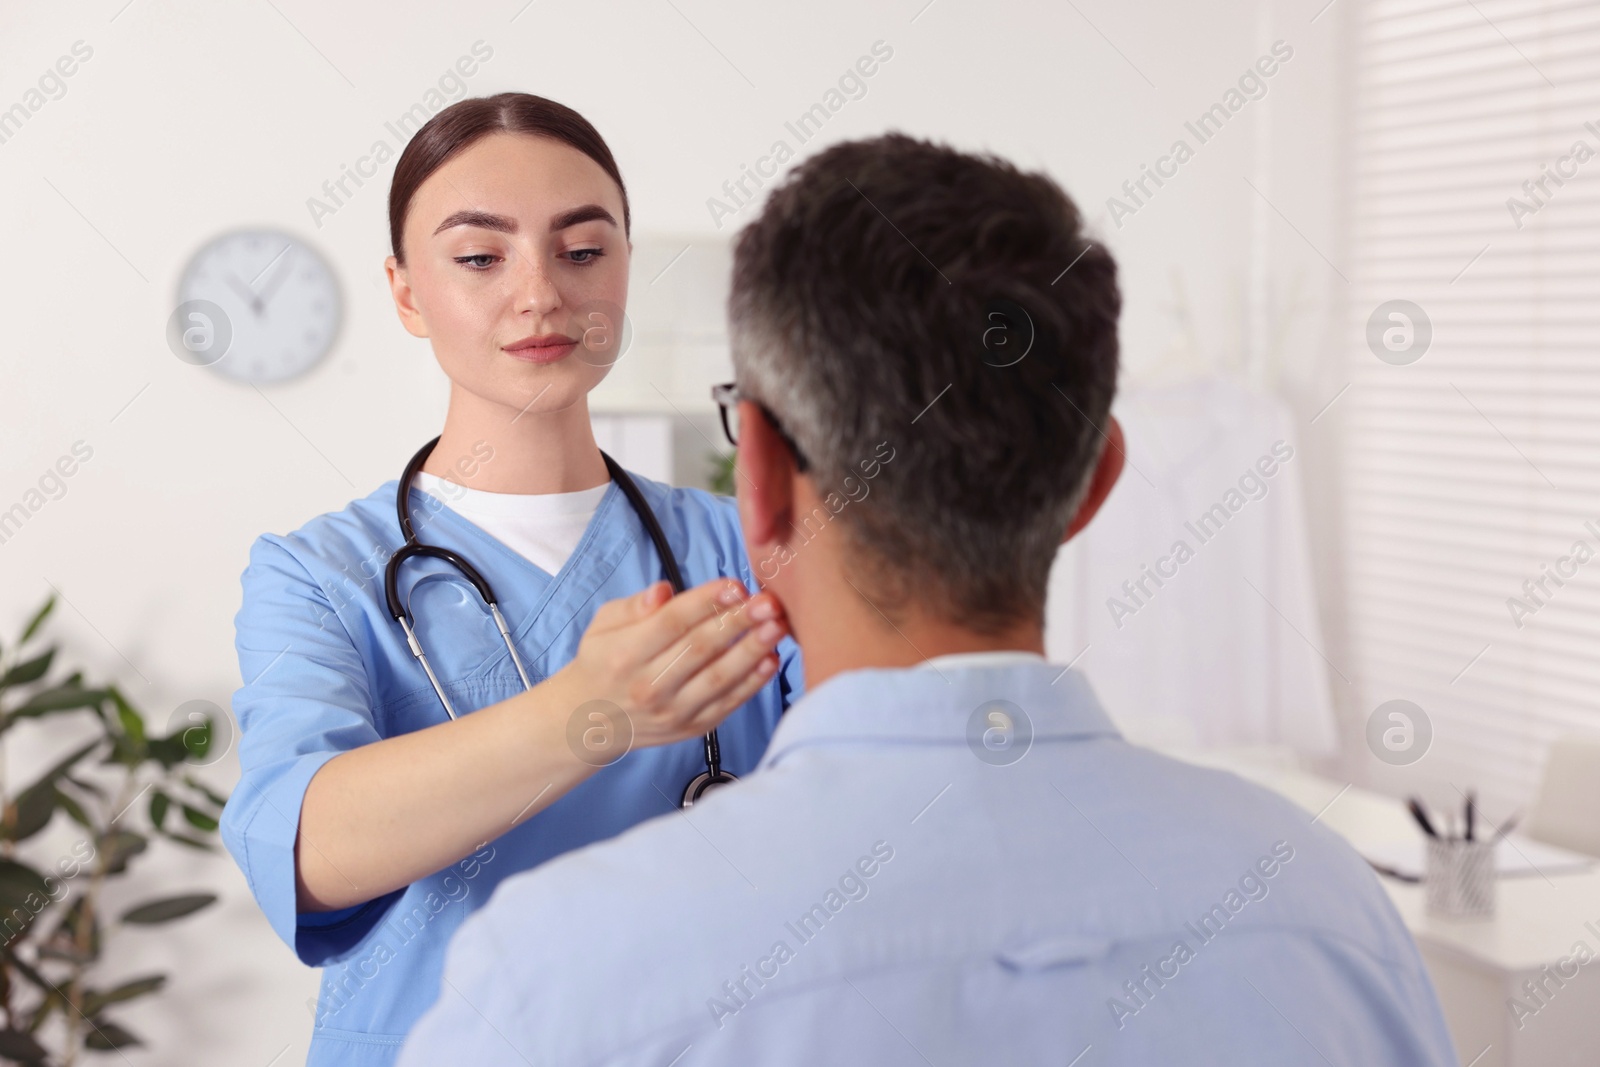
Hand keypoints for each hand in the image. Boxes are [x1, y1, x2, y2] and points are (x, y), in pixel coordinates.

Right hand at [555, 578, 788, 750]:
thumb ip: (633, 606)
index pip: (671, 623)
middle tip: (768, 602)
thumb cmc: (602, 662)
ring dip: (752, 650)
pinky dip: (752, 683)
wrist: (591, 720)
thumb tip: (664, 591)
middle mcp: (649, 685)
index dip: (705, 602)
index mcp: (625, 654)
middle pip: (700, 649)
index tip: (734, 585)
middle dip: (738, 622)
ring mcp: (672, 711)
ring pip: (719, 678)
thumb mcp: (603, 625)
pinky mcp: (692, 728)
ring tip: (777, 626)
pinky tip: (770, 659)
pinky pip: (727, 704)